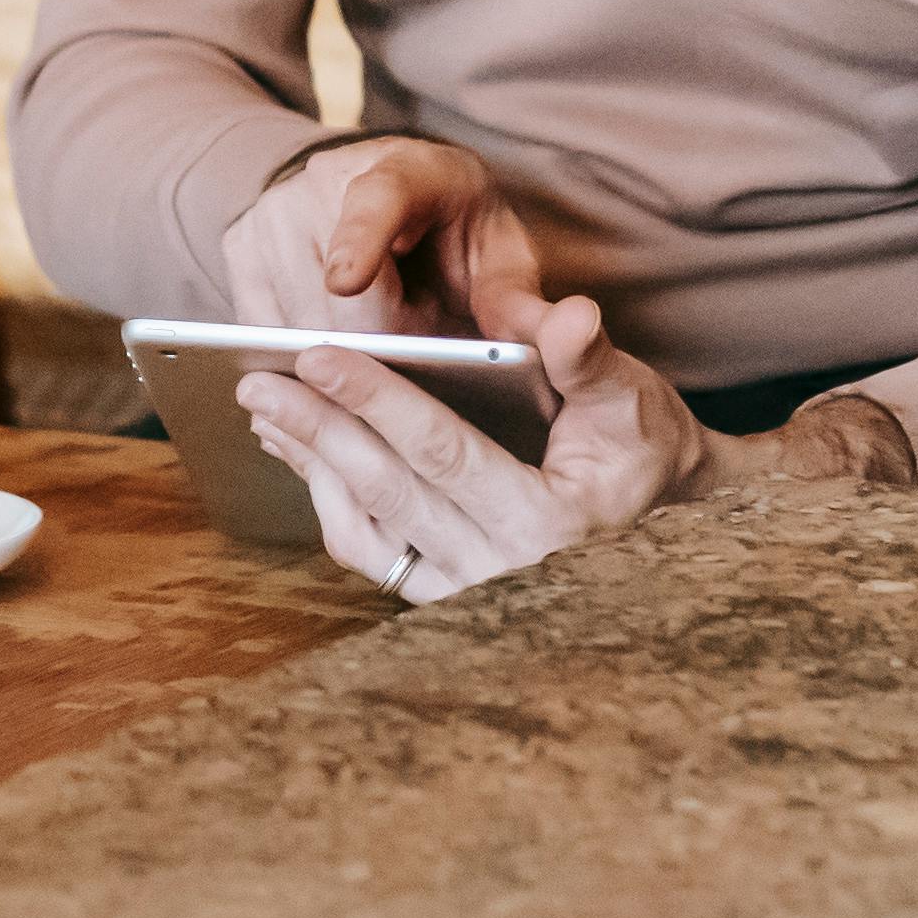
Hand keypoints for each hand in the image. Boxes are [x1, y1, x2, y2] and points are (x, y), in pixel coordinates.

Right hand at [218, 133, 548, 341]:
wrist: (368, 186)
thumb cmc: (449, 228)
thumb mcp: (497, 252)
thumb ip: (521, 300)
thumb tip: (561, 337)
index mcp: (404, 169)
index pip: (376, 200)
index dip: (360, 240)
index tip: (345, 280)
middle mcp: (322, 182)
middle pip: (335, 298)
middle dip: (383, 347)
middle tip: (422, 348)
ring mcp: (271, 214)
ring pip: (294, 323)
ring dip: (341, 358)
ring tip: (384, 344)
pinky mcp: (237, 249)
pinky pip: (261, 329)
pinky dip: (299, 360)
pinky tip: (334, 362)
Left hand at [240, 292, 711, 600]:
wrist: (660, 524)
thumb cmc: (640, 449)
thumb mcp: (630, 399)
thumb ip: (588, 360)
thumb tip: (570, 316)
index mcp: (548, 524)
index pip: (443, 452)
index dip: (376, 398)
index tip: (316, 355)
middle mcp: (502, 573)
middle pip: (388, 492)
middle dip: (317, 430)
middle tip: (257, 380)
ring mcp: (468, 596)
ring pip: (367, 530)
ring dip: (310, 467)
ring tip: (265, 410)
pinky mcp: (443, 601)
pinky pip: (371, 555)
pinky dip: (328, 502)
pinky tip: (302, 454)